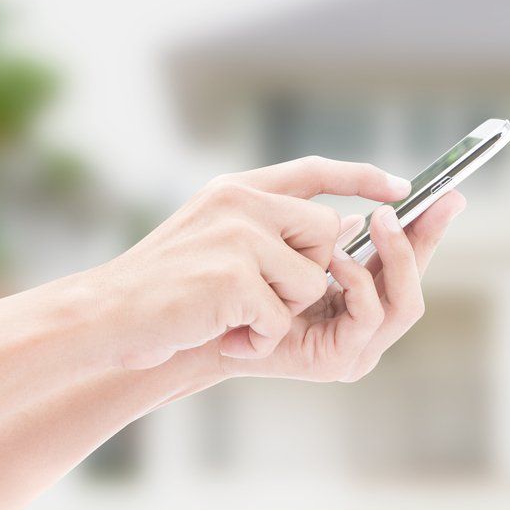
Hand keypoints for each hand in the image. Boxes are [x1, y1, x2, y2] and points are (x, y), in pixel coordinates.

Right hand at [91, 157, 411, 369]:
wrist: (107, 317)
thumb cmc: (165, 288)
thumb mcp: (216, 238)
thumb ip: (271, 226)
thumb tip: (342, 229)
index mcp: (238, 190)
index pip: (313, 171)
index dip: (361, 177)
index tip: (402, 187)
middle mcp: (240, 203)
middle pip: (328, 233)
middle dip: (308, 274)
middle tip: (255, 293)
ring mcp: (237, 237)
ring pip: (311, 280)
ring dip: (280, 310)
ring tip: (232, 313)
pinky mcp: (233, 277)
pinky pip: (281, 316)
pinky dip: (258, 337)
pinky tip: (223, 331)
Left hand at [219, 190, 465, 381]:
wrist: (201, 322)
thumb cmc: (241, 278)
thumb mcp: (293, 238)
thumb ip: (331, 227)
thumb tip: (373, 205)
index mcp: (358, 297)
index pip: (406, 263)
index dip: (429, 229)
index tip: (450, 193)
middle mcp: (365, 326)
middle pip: (417, 283)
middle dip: (425, 239)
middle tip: (424, 201)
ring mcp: (357, 348)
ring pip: (407, 303)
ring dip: (395, 256)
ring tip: (379, 220)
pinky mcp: (341, 362)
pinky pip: (371, 316)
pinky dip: (360, 281)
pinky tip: (338, 258)